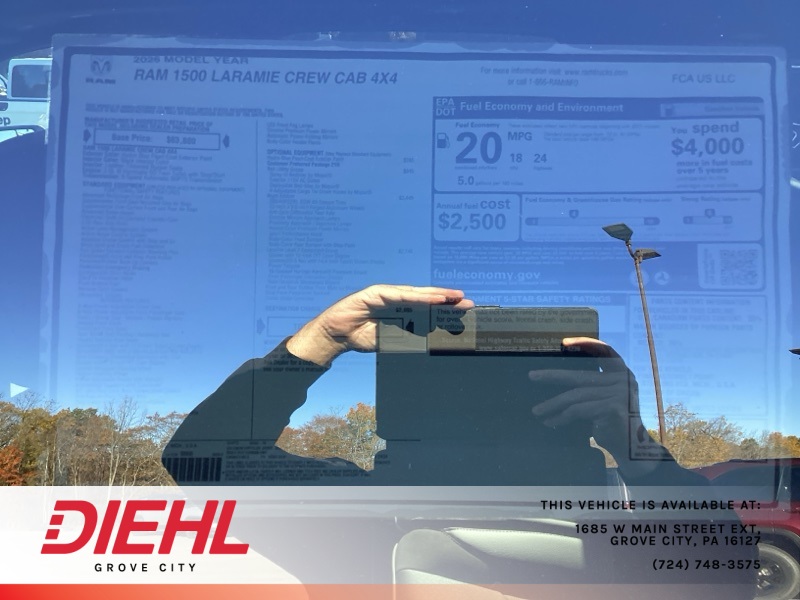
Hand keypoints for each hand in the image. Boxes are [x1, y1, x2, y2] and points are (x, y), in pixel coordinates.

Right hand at [287, 284, 473, 365]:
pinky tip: (430, 298)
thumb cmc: (362, 336)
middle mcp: (397, 300)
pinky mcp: (376, 292)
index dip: (445, 310)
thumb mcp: (390, 339)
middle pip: (426, 299)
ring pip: (416, 295)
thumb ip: (408, 337)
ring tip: (453, 297)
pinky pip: (400, 295)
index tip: (463, 312)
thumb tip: (431, 340)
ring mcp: (387, 294)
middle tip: (467, 302)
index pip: (427, 310)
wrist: (337, 334)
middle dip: (447, 301)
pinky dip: (416, 297)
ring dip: (435, 296)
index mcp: (401, 311)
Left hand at [529, 337, 640, 456]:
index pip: (605, 351)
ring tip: (537, 411)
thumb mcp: (603, 398)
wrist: (630, 449)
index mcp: (622, 372)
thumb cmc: (611, 422)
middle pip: (581, 376)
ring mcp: (620, 393)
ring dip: (553, 404)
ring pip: (576, 395)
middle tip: (532, 376)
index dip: (585, 343)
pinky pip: (579, 410)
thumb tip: (557, 376)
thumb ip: (590, 385)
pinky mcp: (613, 408)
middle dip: (553, 376)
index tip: (564, 342)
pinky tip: (551, 422)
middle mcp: (624, 380)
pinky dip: (562, 416)